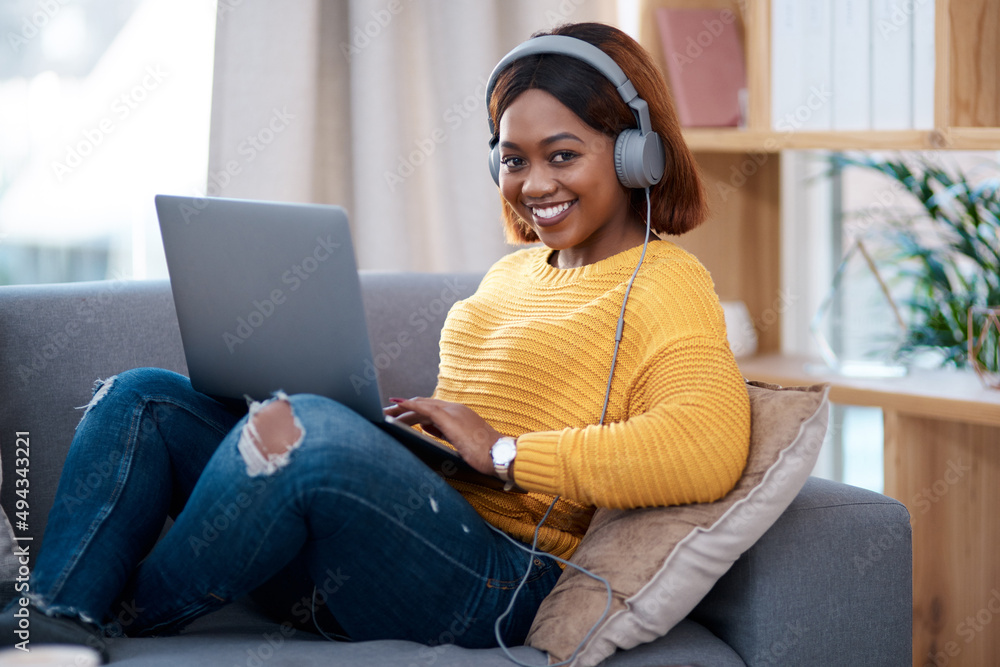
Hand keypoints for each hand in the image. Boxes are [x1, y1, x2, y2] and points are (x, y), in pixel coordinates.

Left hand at [386, 397, 502, 476]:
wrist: (500, 454)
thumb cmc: (485, 454)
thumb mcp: (460, 441)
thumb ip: (443, 432)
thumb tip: (425, 426)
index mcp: (459, 414)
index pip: (430, 408)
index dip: (413, 410)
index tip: (398, 414)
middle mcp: (455, 408)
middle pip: (423, 404)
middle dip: (403, 408)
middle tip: (386, 412)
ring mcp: (453, 411)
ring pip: (421, 405)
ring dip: (402, 408)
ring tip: (385, 412)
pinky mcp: (450, 418)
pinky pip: (424, 409)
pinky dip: (409, 406)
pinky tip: (397, 407)